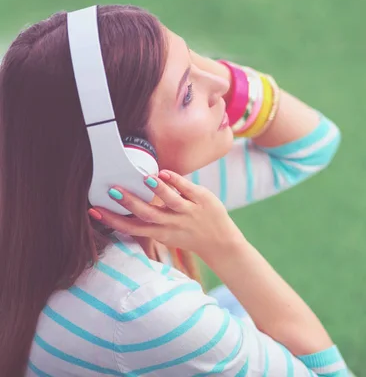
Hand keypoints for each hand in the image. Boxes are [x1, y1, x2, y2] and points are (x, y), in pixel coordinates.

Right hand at [90, 170, 246, 261]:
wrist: (220, 243)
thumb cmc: (188, 234)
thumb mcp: (167, 233)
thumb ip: (150, 219)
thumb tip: (128, 203)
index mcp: (160, 232)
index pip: (132, 228)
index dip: (113, 220)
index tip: (95, 209)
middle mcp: (172, 224)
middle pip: (147, 214)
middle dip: (130, 203)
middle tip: (113, 191)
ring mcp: (188, 211)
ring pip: (170, 201)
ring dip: (157, 190)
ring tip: (144, 179)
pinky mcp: (202, 200)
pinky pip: (187, 189)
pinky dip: (175, 181)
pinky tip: (164, 172)